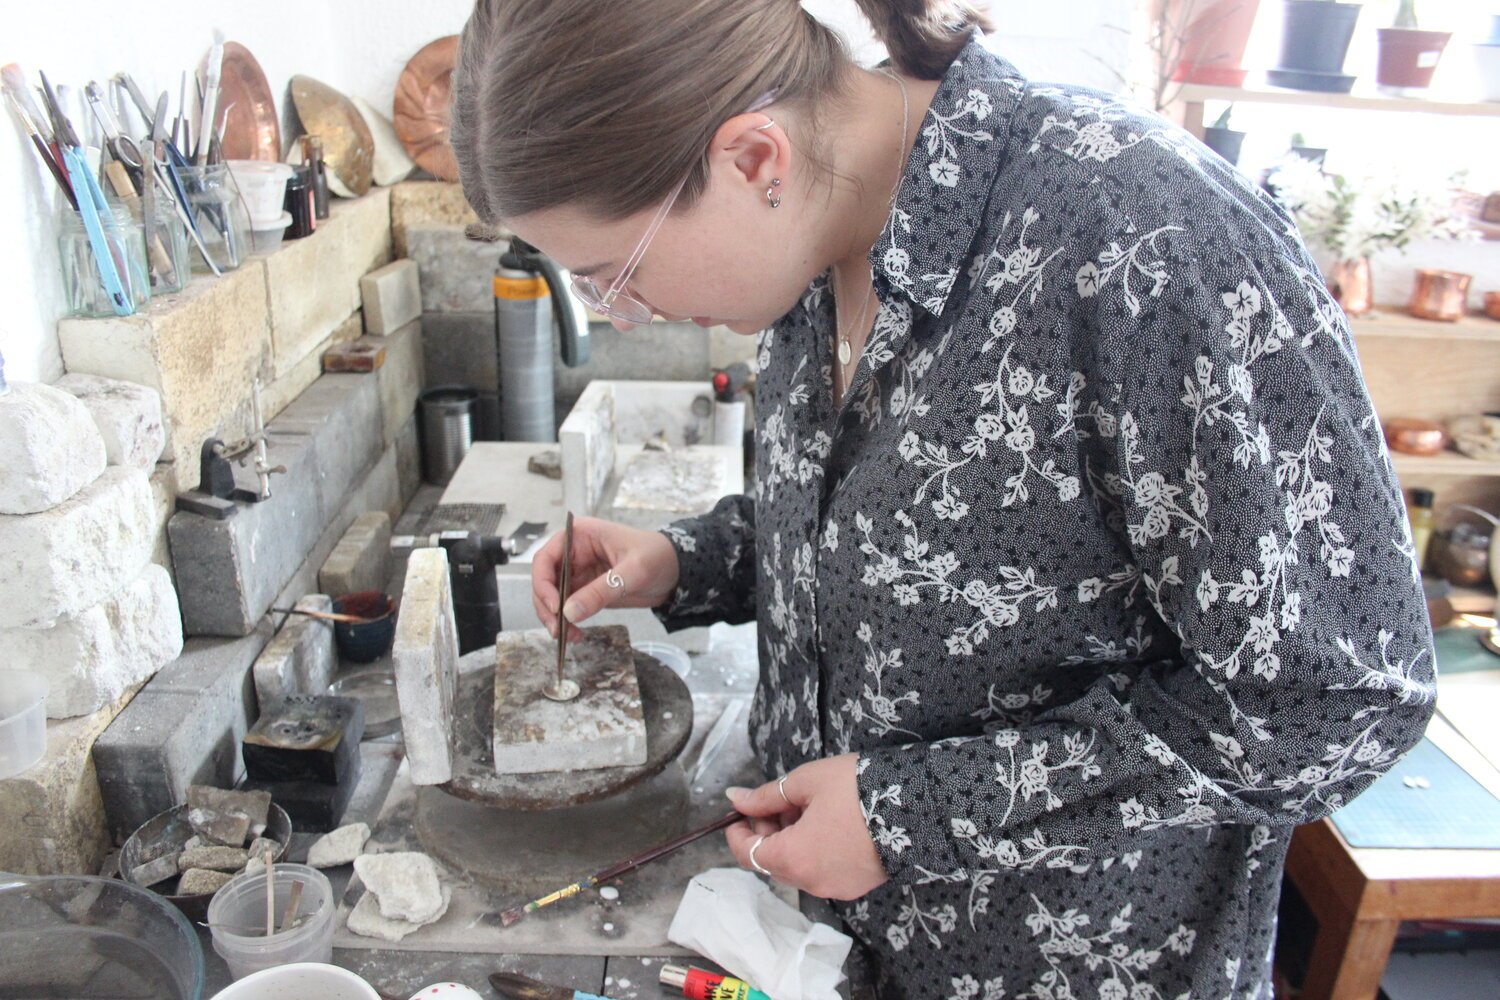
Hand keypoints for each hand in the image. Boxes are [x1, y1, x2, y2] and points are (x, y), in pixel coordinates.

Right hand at [531, 517, 679, 641]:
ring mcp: (579, 573)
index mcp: (580, 536)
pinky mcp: (586, 591)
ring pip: (552, 598)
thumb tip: (569, 612)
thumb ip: (601, 590)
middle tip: (557, 630)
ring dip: (555, 618)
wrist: (676, 570)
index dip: (543, 583)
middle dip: (546, 606)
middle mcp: (574, 553)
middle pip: (544, 581)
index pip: (546, 558)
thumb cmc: (658, 556)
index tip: (555, 606)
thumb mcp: (633, 571)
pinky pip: (567, 608)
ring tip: (568, 636)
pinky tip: (576, 634)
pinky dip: (567, 622)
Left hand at [723, 754, 888, 900]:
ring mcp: (835, 887)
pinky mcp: (855, 885)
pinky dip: (814, 851)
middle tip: (778, 800)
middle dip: (768, 831)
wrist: (916, 805)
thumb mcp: (805, 783)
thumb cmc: (857, 790)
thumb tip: (735, 798)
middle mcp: (810, 882)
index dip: (737, 833)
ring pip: (797, 866)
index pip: (747, 854)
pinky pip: (821, 870)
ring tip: (807, 806)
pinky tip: (828, 823)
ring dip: (791, 840)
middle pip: (772, 860)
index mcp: (792, 858)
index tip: (738, 812)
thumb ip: (766, 796)